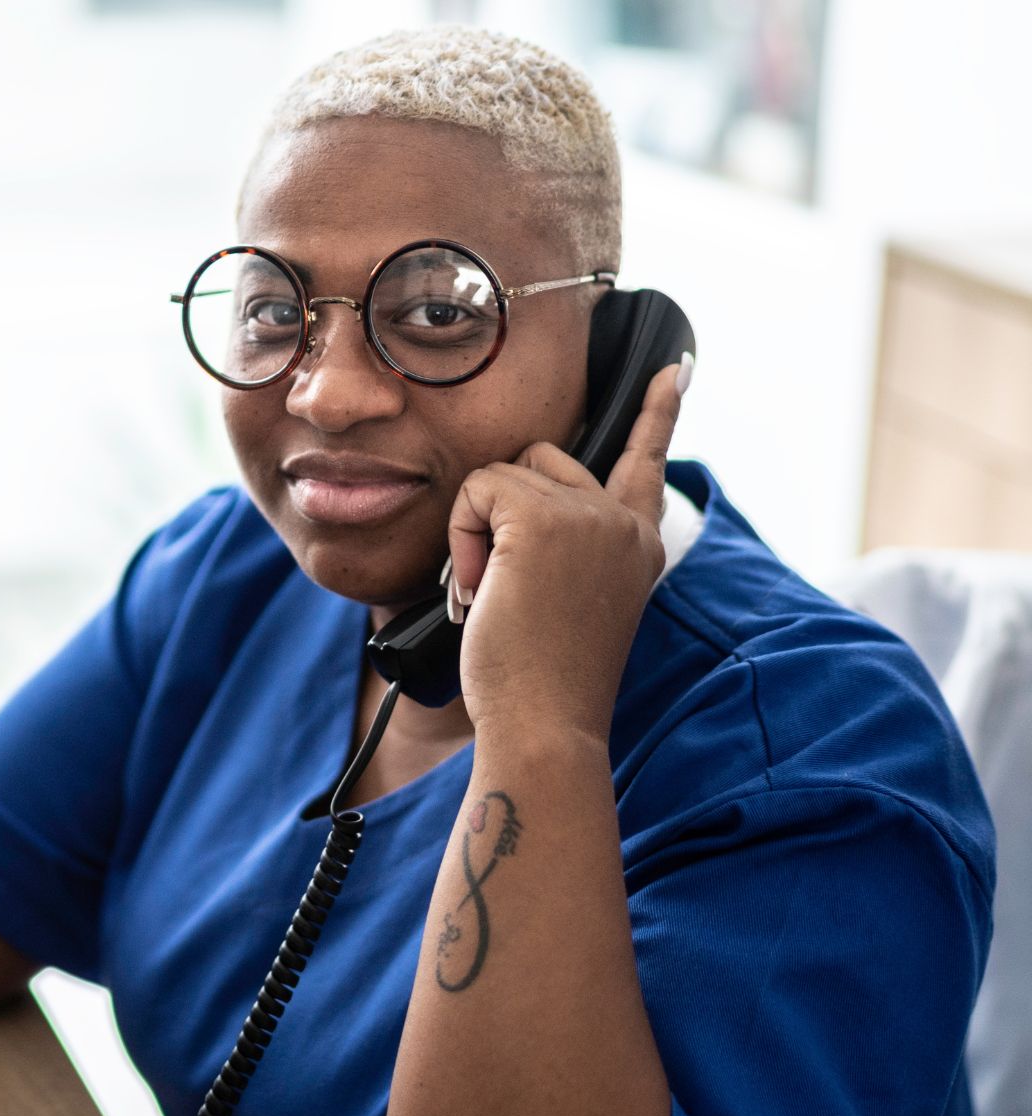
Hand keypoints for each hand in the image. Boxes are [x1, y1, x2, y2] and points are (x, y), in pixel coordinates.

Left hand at [445, 358, 686, 740]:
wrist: (544, 724)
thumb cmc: (540, 682)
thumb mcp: (567, 602)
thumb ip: (564, 547)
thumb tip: (516, 507)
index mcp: (638, 545)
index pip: (647, 462)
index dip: (659, 413)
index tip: (677, 367)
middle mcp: (625, 523)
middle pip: (545, 459)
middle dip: (503, 511)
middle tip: (499, 591)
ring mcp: (590, 517)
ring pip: (504, 474)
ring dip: (478, 531)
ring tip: (491, 598)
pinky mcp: (545, 519)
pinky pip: (477, 489)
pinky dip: (462, 537)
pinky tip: (480, 591)